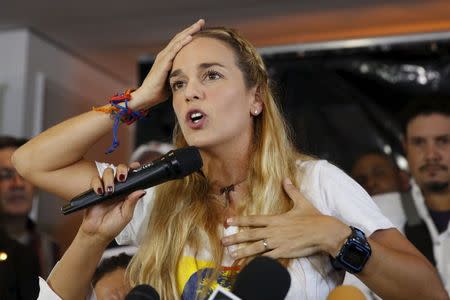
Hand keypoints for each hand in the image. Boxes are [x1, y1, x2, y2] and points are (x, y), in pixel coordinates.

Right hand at [82, 161, 143, 243]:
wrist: (97, 233)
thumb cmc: (113, 226)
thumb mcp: (126, 215)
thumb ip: (132, 202)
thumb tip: (142, 191)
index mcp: (127, 192)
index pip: (131, 177)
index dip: (133, 169)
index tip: (136, 166)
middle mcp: (117, 188)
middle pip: (119, 170)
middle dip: (121, 169)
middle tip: (121, 178)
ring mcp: (105, 188)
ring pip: (107, 172)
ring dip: (109, 178)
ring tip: (109, 191)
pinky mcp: (94, 191)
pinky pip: (95, 180)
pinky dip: (97, 183)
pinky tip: (100, 192)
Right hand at [131, 19, 204, 109]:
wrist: (146, 96)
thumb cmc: (159, 91)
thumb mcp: (173, 80)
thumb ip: (180, 75)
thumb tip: (191, 77)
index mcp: (168, 58)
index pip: (180, 43)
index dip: (190, 35)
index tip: (201, 29)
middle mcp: (165, 55)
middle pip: (179, 38)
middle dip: (191, 29)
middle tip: (202, 21)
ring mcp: (163, 58)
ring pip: (177, 41)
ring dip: (188, 32)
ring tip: (198, 25)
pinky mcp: (163, 64)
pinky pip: (173, 51)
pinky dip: (182, 43)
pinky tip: (189, 37)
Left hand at [222, 178, 350, 259]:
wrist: (324, 232)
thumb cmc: (313, 217)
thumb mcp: (301, 202)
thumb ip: (291, 191)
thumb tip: (286, 178)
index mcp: (276, 219)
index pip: (254, 220)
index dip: (240, 221)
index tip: (228, 222)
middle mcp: (273, 231)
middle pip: (250, 234)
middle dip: (235, 238)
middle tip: (223, 241)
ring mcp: (277, 243)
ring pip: (256, 248)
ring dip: (242, 251)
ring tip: (231, 255)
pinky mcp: (284, 253)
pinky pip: (268, 258)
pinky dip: (258, 262)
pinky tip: (249, 265)